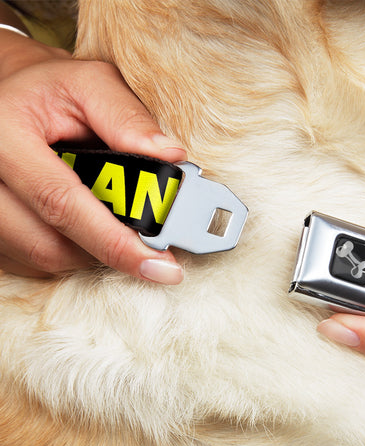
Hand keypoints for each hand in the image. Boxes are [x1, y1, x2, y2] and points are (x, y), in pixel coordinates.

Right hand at [0, 30, 185, 282]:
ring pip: (43, 258)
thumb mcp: (91, 84)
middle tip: (150, 248)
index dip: (115, 242)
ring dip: (90, 251)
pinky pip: (31, 260)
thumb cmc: (51, 90)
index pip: (62, 203)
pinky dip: (69, 251)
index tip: (160, 266)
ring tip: (114, 223)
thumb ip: (129, 118)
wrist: (9, 95)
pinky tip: (85, 226)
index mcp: (4, 135)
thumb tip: (171, 158)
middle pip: (50, 245)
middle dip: (109, 251)